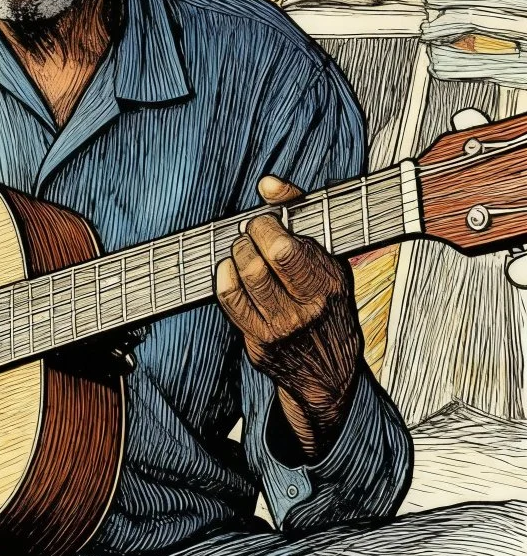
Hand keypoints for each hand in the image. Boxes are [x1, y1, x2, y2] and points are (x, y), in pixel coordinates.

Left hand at [215, 177, 361, 459]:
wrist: (330, 371)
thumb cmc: (326, 303)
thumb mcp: (329, 259)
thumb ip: (300, 213)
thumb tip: (267, 183)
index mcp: (329, 283)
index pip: (286, 248)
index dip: (265, 226)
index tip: (263, 222)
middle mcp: (308, 308)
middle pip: (260, 263)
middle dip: (248, 239)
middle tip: (250, 234)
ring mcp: (283, 328)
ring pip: (244, 279)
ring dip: (236, 255)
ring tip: (242, 250)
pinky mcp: (260, 342)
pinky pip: (230, 301)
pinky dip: (224, 278)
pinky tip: (229, 270)